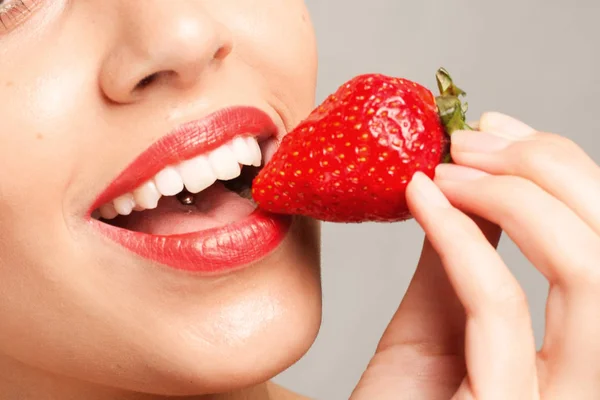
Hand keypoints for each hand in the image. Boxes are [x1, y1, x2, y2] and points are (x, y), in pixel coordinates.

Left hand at [350, 112, 599, 398]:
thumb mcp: (440, 318)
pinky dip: (462, 239)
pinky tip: (422, 199)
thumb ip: (465, 255)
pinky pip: (501, 307)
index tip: (496, 129)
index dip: (563, 169)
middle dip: (547, 168)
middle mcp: (593, 376)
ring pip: (589, 270)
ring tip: (445, 166)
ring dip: (516, 196)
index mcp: (584, 349)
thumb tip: (472, 180)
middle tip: (470, 139)